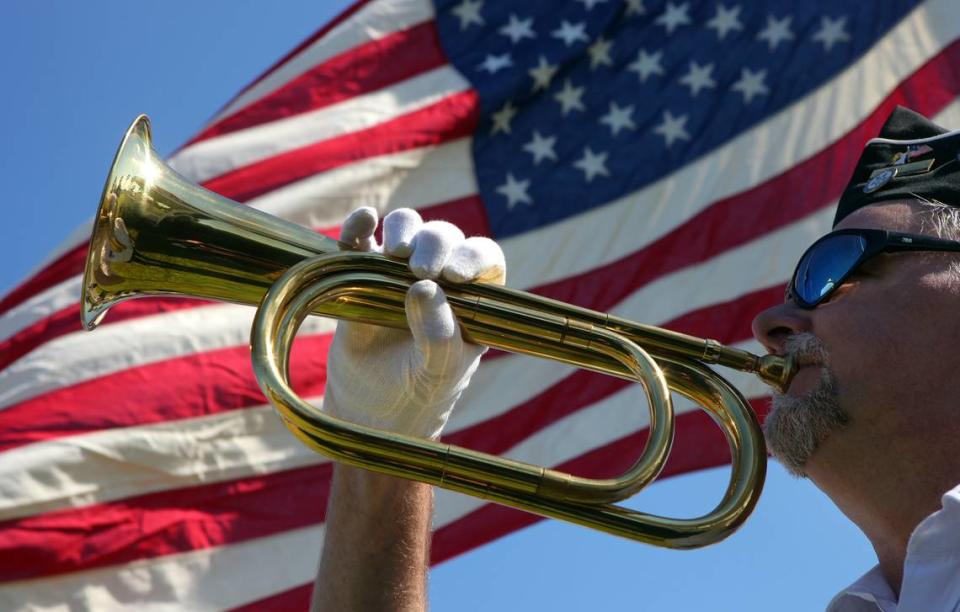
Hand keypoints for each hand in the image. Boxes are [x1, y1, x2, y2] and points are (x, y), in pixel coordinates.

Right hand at [323, 207, 505, 439]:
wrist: (371, 411)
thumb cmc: (419, 391)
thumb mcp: (439, 371)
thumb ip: (439, 333)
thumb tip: (424, 286)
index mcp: (474, 296)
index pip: (485, 259)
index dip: (473, 257)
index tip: (455, 275)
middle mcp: (440, 277)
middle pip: (443, 237)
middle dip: (435, 245)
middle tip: (422, 270)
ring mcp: (399, 272)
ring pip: (407, 227)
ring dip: (404, 229)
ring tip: (396, 254)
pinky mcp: (361, 274)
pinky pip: (360, 240)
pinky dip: (360, 225)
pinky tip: (365, 219)